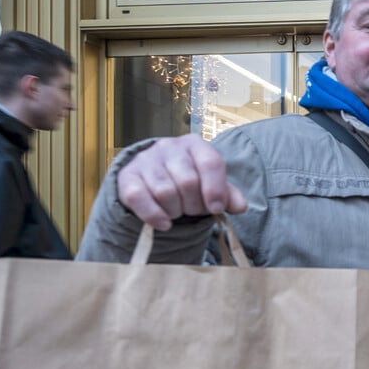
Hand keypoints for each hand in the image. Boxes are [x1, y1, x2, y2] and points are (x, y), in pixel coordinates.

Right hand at [116, 134, 246, 230]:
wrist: (151, 177)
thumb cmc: (188, 180)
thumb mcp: (210, 185)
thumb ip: (227, 195)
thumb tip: (241, 206)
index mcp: (195, 145)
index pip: (210, 162)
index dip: (215, 189)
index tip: (216, 209)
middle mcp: (169, 147)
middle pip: (188, 181)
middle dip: (195, 205)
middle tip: (194, 211)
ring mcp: (146, 159)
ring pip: (165, 192)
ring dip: (175, 211)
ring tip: (178, 213)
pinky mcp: (127, 176)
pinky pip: (139, 198)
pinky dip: (154, 216)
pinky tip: (164, 223)